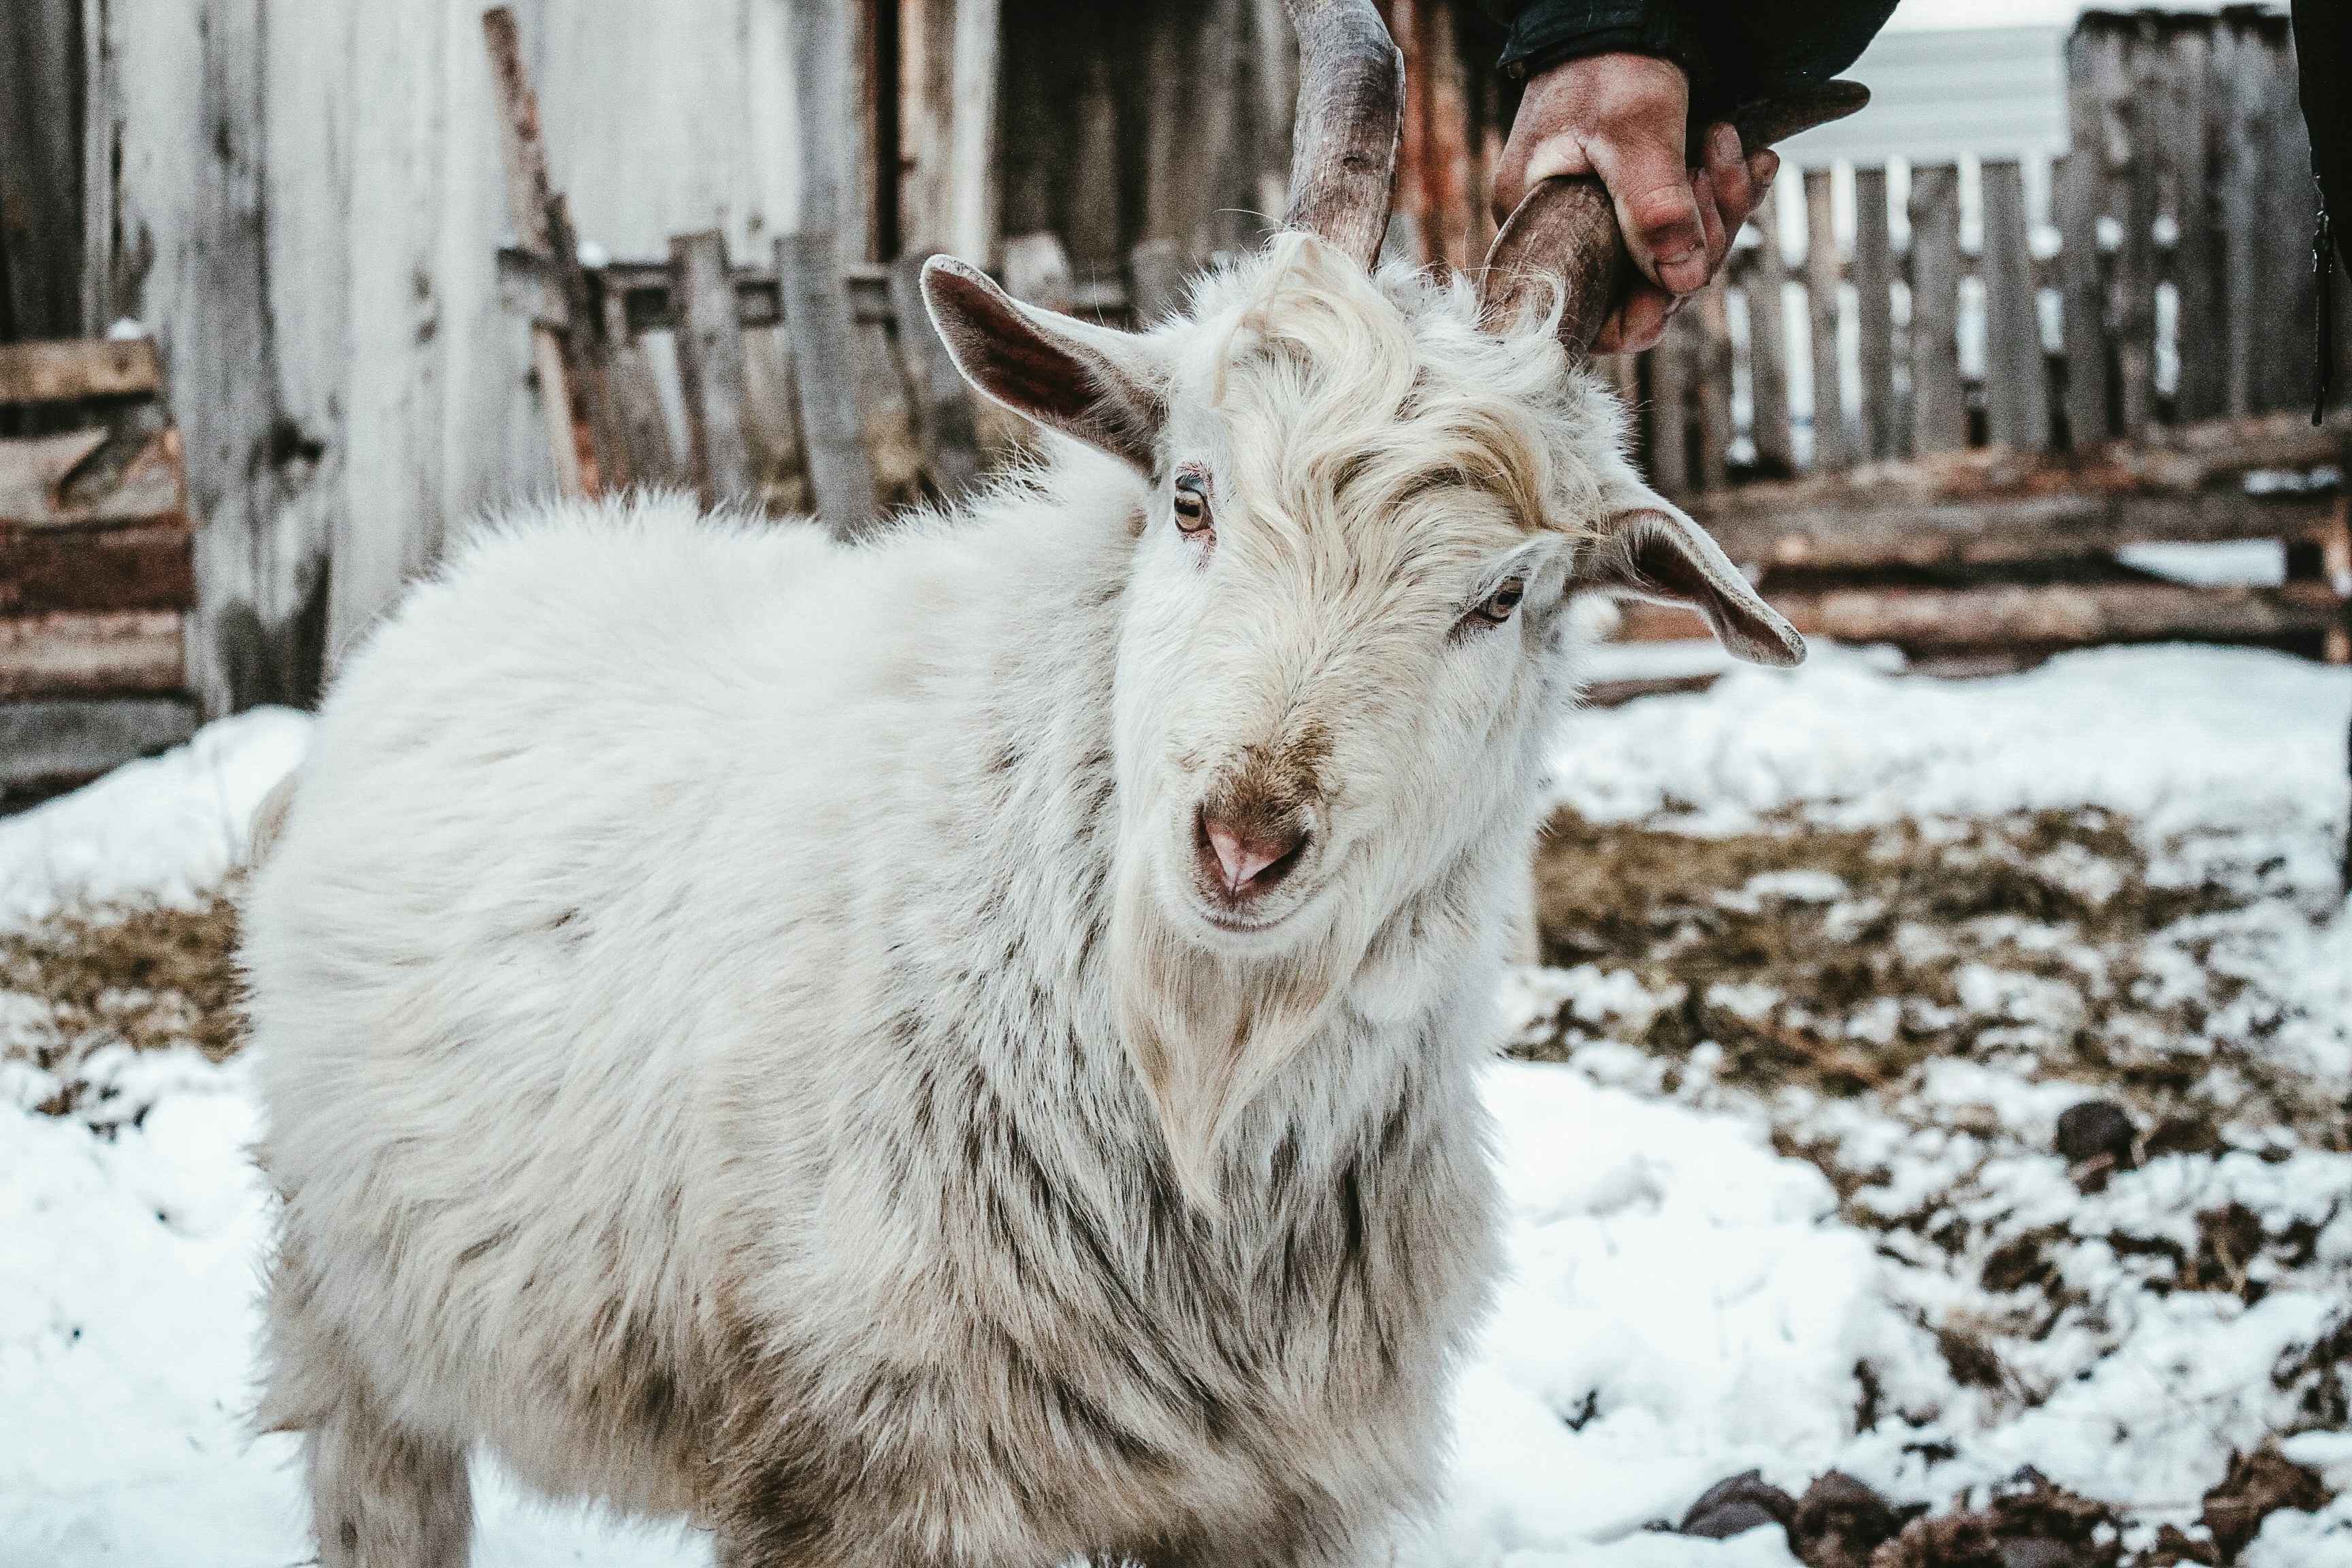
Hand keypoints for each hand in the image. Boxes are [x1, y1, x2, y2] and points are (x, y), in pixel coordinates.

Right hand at [1491, 53, 1779, 353]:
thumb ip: (1654, 206)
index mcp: (1539, 225)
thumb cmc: (1611, 62)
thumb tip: (1680, 281)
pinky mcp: (1642, 199)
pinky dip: (1727, 193)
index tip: (1674, 296)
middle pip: (1643, 283)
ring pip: (1677, 254)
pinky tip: (1751, 155)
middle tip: (1714, 174)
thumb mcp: (1634, 129)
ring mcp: (1607, 218)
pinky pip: (1691, 223)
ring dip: (1721, 207)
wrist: (1623, 12)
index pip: (1581, 310)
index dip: (1632, 319)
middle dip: (1698, 240)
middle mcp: (1567, 231)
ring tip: (1729, 144)